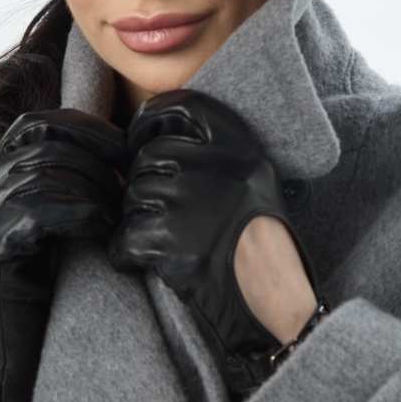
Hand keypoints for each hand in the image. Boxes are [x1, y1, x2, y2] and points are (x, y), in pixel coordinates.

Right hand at [0, 108, 130, 401]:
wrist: (4, 364)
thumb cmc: (40, 302)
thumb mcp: (53, 235)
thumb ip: (67, 192)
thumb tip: (122, 154)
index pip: (35, 123)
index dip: (83, 128)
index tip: (123, 149)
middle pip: (43, 142)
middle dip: (96, 157)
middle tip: (129, 184)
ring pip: (45, 172)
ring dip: (96, 187)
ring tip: (119, 212)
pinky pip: (40, 209)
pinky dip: (83, 213)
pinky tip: (102, 232)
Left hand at [105, 88, 320, 397]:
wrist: (275, 297)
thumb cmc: (264, 242)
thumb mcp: (253, 178)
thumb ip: (213, 154)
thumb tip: (147, 144)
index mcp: (238, 144)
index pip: (179, 105)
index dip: (150, 121)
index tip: (139, 139)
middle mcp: (214, 165)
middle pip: (149, 158)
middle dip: (146, 187)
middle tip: (163, 216)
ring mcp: (190, 201)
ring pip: (134, 197)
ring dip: (140, 222)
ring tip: (167, 243)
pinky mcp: (171, 241)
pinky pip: (125, 237)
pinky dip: (127, 254)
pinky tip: (146, 262)